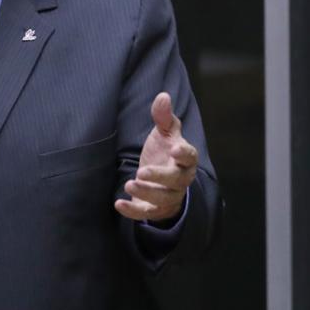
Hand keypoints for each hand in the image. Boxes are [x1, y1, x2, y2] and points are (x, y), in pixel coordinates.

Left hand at [114, 92, 197, 222]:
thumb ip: (163, 116)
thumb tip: (163, 95)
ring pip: (163, 199)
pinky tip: (119, 204)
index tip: (174, 148)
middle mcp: (180, 179)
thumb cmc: (164, 152)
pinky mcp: (156, 209)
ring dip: (147, 193)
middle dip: (160, 177)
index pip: (190, 156)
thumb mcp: (164, 133)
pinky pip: (147, 213)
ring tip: (129, 184)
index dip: (184, 152)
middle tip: (141, 172)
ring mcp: (169, 196)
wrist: (159, 179)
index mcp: (184, 158)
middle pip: (176, 180)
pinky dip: (133, 211)